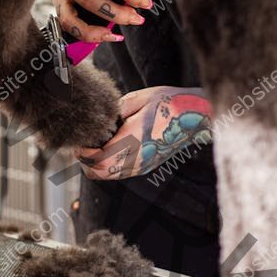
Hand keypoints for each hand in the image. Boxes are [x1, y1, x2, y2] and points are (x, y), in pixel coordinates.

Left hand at [76, 86, 211, 179]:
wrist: (195, 116)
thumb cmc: (168, 104)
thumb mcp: (138, 99)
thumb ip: (115, 110)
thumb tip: (100, 119)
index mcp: (132, 141)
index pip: (98, 160)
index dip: (83, 154)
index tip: (80, 142)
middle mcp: (136, 159)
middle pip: (99, 174)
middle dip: (86, 162)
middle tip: (84, 146)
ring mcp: (142, 166)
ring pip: (108, 177)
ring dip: (97, 166)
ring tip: (96, 147)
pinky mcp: (146, 167)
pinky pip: (120, 174)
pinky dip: (109, 167)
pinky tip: (111, 150)